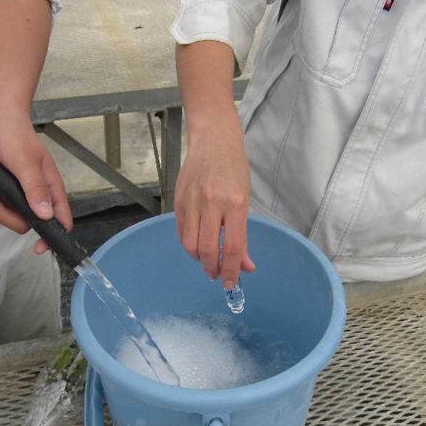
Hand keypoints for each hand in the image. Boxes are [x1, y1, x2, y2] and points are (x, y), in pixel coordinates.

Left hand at [0, 111, 71, 253]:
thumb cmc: (15, 134)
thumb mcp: (26, 162)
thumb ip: (35, 189)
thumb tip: (46, 216)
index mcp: (49, 189)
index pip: (60, 220)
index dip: (52, 236)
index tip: (39, 247)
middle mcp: (35, 194)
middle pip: (25, 223)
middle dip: (4, 215)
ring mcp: (17, 193)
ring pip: (4, 215)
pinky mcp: (1, 189)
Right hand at [174, 120, 255, 288]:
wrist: (213, 142)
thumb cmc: (233, 170)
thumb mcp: (245, 201)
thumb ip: (243, 236)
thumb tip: (246, 266)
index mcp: (235, 204)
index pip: (233, 247)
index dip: (232, 271)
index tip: (231, 284)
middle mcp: (213, 203)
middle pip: (208, 250)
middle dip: (213, 269)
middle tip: (217, 275)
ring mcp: (193, 201)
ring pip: (191, 245)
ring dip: (199, 260)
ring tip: (207, 261)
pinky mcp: (179, 200)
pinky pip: (182, 232)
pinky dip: (189, 245)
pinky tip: (197, 245)